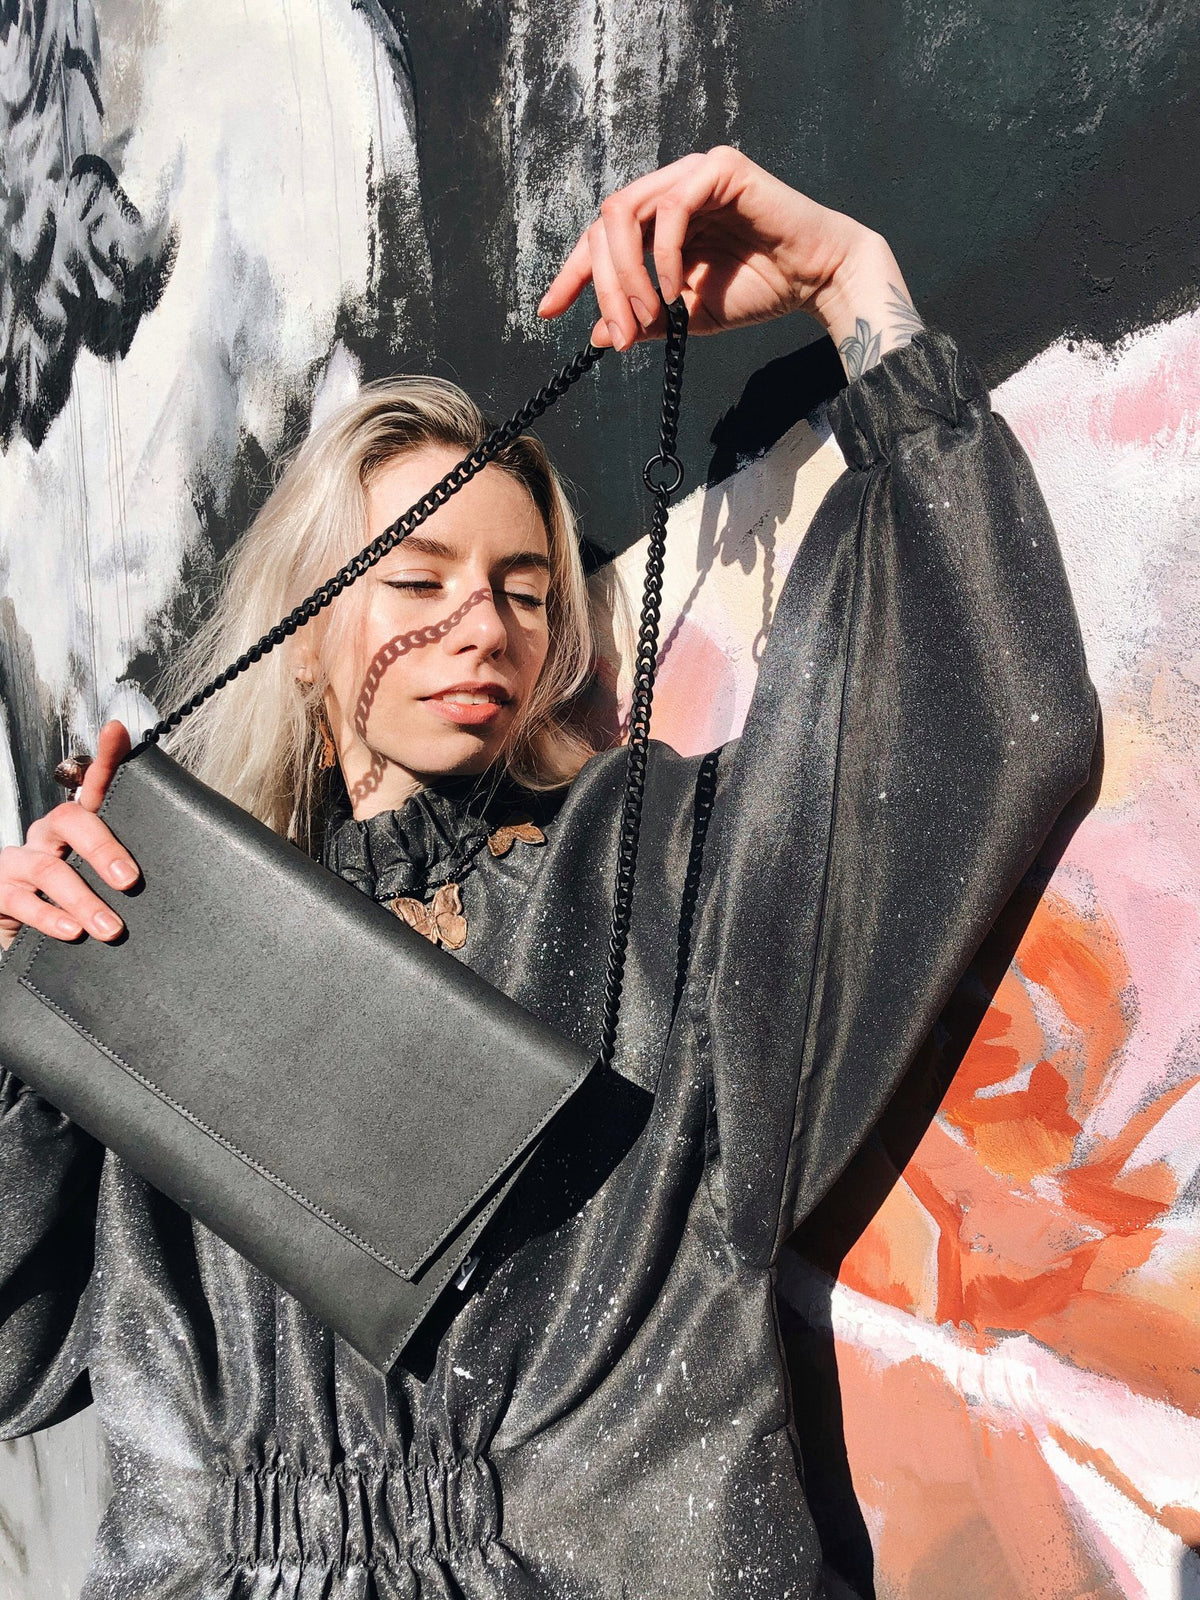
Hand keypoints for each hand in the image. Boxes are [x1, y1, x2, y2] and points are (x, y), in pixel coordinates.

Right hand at [0, 720, 138, 950]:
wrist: (27, 935)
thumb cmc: (77, 902)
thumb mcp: (105, 880)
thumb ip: (128, 868)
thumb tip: (184, 872)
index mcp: (77, 826)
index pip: (94, 785)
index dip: (105, 758)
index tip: (117, 732)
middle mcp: (47, 835)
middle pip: (71, 821)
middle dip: (103, 849)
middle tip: (131, 881)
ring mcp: (19, 861)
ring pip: (50, 870)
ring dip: (84, 901)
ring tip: (111, 928)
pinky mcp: (0, 891)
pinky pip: (21, 900)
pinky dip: (50, 918)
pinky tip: (73, 932)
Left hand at [537, 146, 920, 376]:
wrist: (817, 280)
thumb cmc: (760, 290)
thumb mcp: (687, 315)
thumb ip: (644, 318)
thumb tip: (595, 333)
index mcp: (660, 217)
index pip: (598, 237)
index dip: (570, 273)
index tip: (548, 311)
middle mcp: (671, 187)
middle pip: (603, 226)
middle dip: (600, 286)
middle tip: (619, 334)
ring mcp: (694, 172)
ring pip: (625, 213)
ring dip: (626, 274)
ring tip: (648, 317)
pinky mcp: (721, 168)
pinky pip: (669, 209)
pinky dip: (662, 255)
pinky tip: (676, 290)